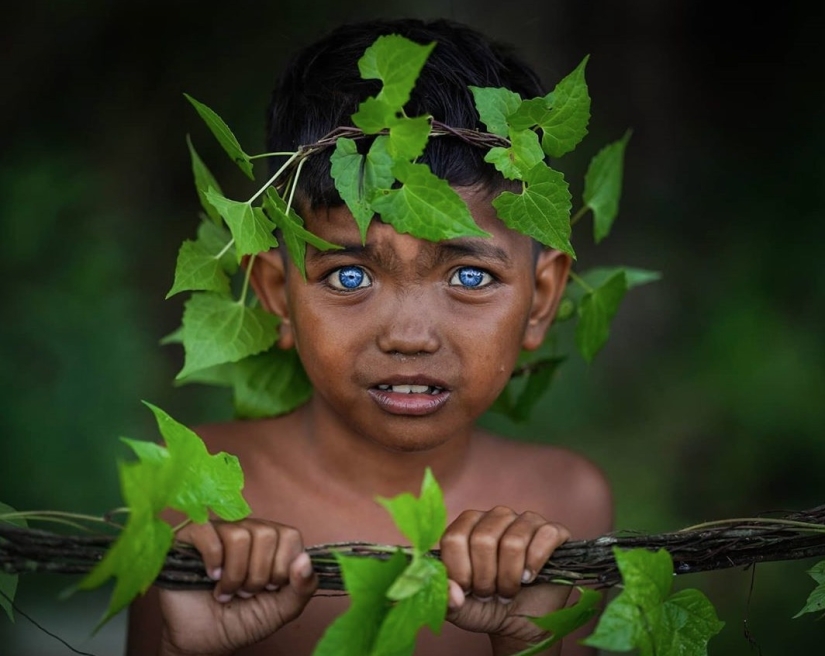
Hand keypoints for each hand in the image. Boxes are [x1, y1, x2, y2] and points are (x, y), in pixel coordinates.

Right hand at [157, 518, 316, 655]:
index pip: (290, 536)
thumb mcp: (282, 609)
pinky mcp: (191, 536)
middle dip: (258, 575)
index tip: (270, 589)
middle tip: (245, 592)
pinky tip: (211, 576)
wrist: (204, 641)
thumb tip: (305, 560)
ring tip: (227, 590)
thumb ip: (303, 587)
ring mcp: (219, 530)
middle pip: (266, 535)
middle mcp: (248, 529)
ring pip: (239, 536)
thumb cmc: (242, 620)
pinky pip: (206, 531)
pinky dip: (212, 559)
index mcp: (273, 542)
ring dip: (235, 574)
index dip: (282, 567)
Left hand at [440, 507, 570, 653]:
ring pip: (513, 541)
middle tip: (490, 593)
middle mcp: (495, 516)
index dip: (460, 570)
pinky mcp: (552, 531)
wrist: (521, 621)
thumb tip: (453, 591)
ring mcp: (525, 520)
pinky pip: (545, 536)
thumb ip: (446, 598)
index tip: (467, 590)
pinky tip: (530, 577)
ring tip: (508, 591)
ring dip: (509, 577)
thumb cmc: (486, 607)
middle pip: (483, 539)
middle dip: (485, 577)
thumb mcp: (459, 608)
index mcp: (467, 526)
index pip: (454, 538)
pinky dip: (536, 563)